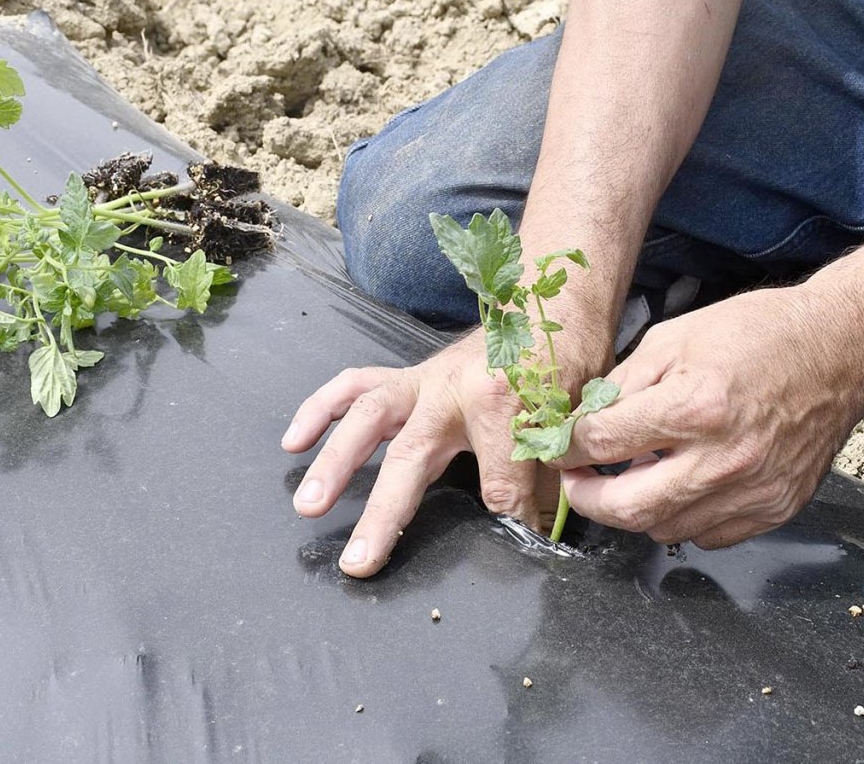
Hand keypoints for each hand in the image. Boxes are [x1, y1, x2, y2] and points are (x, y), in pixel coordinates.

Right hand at [281, 330, 604, 576]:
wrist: (547, 302)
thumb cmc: (560, 359)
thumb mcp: (569, 418)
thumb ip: (546, 474)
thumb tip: (534, 531)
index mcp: (500, 400)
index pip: (501, 482)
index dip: (516, 516)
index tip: (526, 539)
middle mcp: (450, 390)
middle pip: (409, 458)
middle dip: (383, 513)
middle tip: (358, 560)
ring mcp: (423, 381)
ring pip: (368, 419)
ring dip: (336, 464)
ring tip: (309, 503)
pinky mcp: (408, 376)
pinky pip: (356, 387)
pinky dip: (321, 410)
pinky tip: (294, 440)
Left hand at [549, 287, 863, 547]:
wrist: (839, 351)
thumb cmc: (760, 334)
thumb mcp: (675, 337)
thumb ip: (624, 384)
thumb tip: (585, 421)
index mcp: (694, 407)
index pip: (603, 444)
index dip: (570, 447)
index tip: (562, 446)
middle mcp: (723, 459)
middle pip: (625, 508)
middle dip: (585, 498)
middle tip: (576, 480)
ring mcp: (752, 491)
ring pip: (663, 530)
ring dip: (634, 509)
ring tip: (631, 476)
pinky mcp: (773, 509)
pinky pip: (706, 535)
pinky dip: (680, 517)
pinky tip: (679, 485)